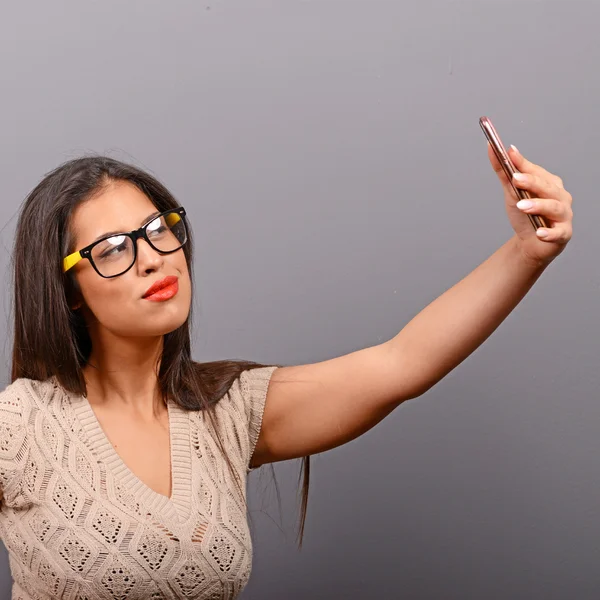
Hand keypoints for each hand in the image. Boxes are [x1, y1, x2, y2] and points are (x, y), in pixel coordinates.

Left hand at [488, 143, 572, 266]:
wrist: (531, 243)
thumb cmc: (525, 215)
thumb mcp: (512, 192)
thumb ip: (504, 172)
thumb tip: (495, 149)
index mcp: (549, 183)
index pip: (536, 171)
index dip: (523, 164)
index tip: (509, 154)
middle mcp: (560, 196)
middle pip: (547, 187)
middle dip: (532, 183)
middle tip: (516, 179)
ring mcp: (563, 215)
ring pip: (554, 207)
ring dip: (538, 206)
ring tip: (522, 206)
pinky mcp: (563, 234)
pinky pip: (558, 233)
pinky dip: (549, 233)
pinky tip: (540, 233)